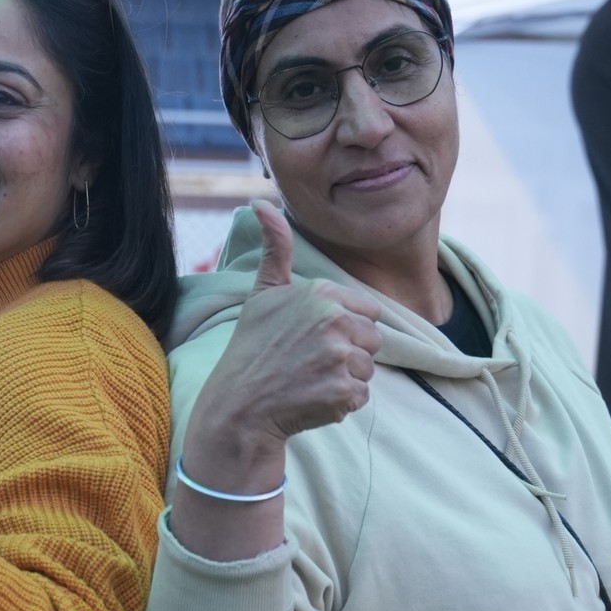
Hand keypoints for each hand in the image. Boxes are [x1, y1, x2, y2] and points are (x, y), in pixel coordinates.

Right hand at [184, 203, 382, 481]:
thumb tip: (260, 202)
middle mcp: (334, 320)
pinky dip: (340, 404)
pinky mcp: (342, 391)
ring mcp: (339, 357)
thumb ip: (276, 249)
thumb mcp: (262, 293)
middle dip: (347, 355)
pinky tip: (310, 400)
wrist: (238, 408)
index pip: (367, 312)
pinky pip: (361, 397)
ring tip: (308, 381)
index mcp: (322, 294)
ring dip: (344, 380)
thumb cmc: (251, 349)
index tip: (310, 341)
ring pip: (368, 369)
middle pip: (372, 340)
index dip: (343, 330)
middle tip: (307, 364)